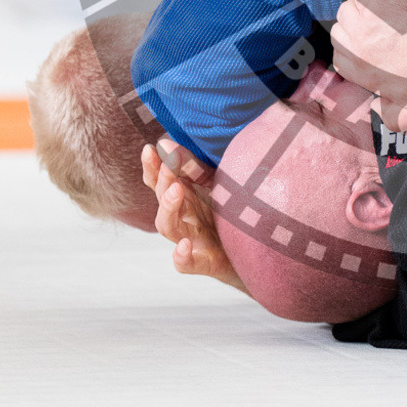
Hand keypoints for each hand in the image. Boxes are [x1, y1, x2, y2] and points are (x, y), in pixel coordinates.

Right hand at [142, 142, 246, 292]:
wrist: (257, 254)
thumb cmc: (231, 214)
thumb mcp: (216, 185)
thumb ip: (194, 167)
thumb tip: (166, 142)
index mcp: (187, 198)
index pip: (161, 182)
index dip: (152, 167)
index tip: (149, 149)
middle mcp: (185, 218)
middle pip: (163, 200)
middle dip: (162, 181)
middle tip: (169, 164)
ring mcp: (193, 240)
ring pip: (169, 228)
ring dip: (168, 209)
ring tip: (176, 190)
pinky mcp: (205, 263)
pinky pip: (187, 264)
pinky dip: (181, 257)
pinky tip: (184, 246)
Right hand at [331, 0, 406, 130]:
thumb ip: (389, 118)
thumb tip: (376, 108)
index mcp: (363, 72)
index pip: (340, 61)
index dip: (355, 55)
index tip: (369, 50)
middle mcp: (359, 46)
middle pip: (339, 35)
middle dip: (354, 33)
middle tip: (376, 32)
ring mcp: (368, 21)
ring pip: (347, 12)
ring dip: (360, 12)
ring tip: (382, 16)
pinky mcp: (381, 0)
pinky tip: (392, 2)